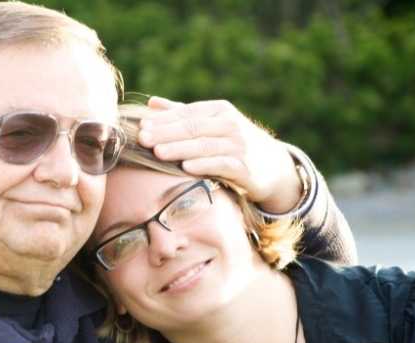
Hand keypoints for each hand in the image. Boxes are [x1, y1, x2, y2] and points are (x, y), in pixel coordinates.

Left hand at [137, 96, 301, 212]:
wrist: (273, 165)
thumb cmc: (234, 142)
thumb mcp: (212, 123)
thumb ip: (182, 114)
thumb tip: (151, 103)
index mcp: (220, 110)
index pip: (187, 114)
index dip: (163, 120)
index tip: (141, 126)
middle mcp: (230, 124)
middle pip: (193, 128)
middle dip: (166, 133)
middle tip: (143, 139)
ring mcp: (239, 145)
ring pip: (204, 146)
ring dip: (180, 149)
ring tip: (158, 152)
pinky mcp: (244, 167)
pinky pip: (221, 165)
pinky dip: (204, 165)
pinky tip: (186, 167)